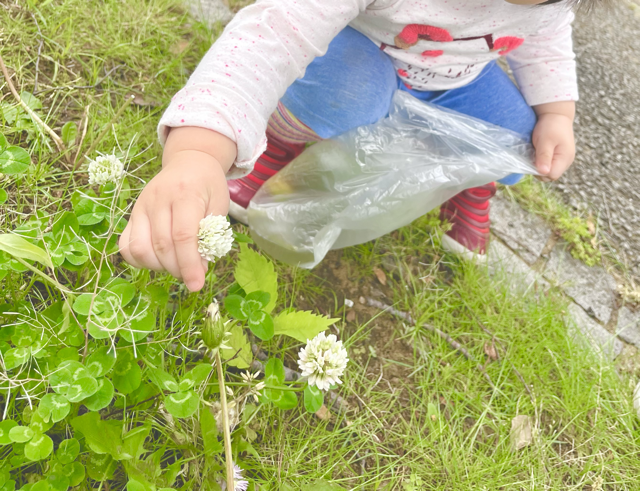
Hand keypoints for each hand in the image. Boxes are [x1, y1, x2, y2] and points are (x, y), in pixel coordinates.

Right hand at [119, 127, 236, 291]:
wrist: (189, 162)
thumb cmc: (208, 186)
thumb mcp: (219, 206)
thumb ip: (209, 236)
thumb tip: (197, 269)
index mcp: (185, 194)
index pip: (183, 236)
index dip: (189, 264)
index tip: (196, 285)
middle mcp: (158, 199)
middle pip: (162, 245)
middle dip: (177, 269)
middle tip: (191, 274)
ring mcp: (141, 206)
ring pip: (140, 248)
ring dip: (159, 267)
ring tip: (176, 265)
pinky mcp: (131, 214)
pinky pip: (126, 245)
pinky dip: (140, 261)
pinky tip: (158, 260)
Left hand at [531, 101, 575, 181]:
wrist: (556, 115)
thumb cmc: (550, 126)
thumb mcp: (545, 141)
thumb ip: (544, 156)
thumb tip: (543, 172)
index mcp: (565, 158)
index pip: (552, 175)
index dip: (540, 171)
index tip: (534, 160)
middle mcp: (566, 161)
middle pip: (550, 176)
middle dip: (539, 170)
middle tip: (533, 157)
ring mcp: (564, 159)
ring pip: (549, 171)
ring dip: (540, 166)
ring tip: (536, 154)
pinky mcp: (559, 156)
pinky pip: (549, 165)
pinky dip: (542, 162)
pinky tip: (539, 154)